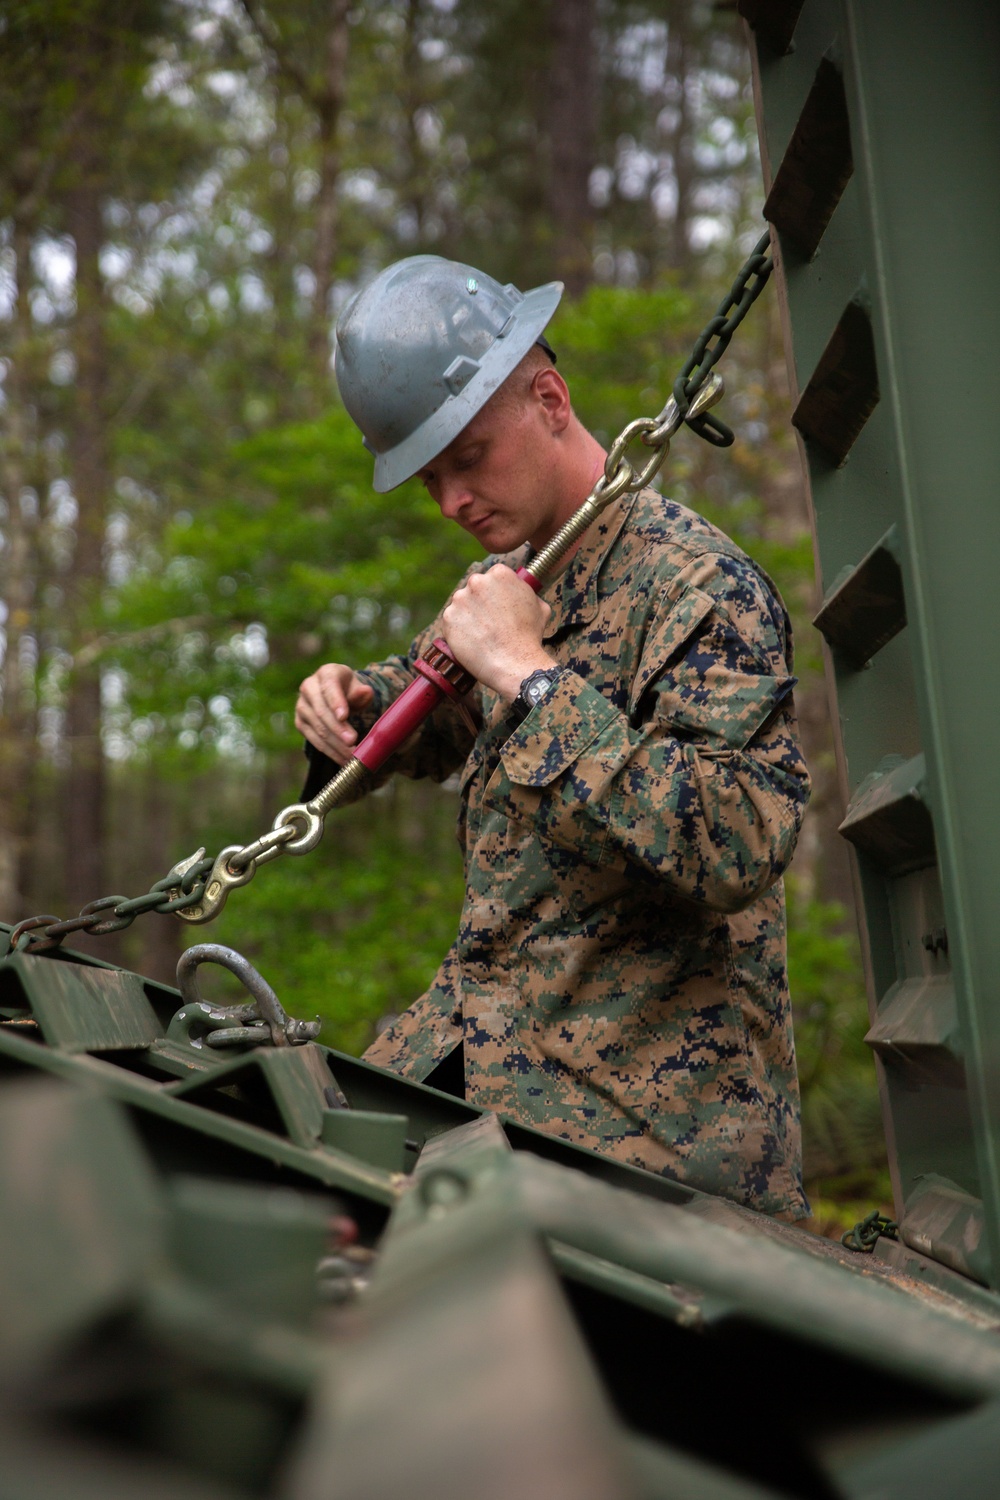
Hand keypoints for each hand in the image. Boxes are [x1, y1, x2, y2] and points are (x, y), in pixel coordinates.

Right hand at [295, 663, 373, 764]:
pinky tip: (343, 759)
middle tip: (352, 742)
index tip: (344, 716)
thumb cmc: (350, 691)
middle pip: (322, 711)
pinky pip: (315, 740)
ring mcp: (302, 706)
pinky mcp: (301, 723)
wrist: (336, 695)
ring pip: (318, 728)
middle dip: (338, 729)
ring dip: (336, 745)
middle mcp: (309, 687)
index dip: (336, 702)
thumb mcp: (358, 688)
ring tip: (352, 756)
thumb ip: (362, 692)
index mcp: (326, 673)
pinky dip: (330, 751)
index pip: (330, 687)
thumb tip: (366, 692)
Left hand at [440, 565, 555, 699]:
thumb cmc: (529, 636)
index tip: (498, 605)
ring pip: (462, 604)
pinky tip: (472, 640)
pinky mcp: (448, 617)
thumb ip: (528, 594)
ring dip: (468, 615)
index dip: (496, 593)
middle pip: (475, 588)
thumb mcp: (540, 607)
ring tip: (481, 633)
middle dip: (480, 601)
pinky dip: (459, 630)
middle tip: (489, 621)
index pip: (493, 577)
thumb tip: (523, 593)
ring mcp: (460, 599)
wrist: (513, 662)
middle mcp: (477, 582)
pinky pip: (452, 621)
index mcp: (500, 574)